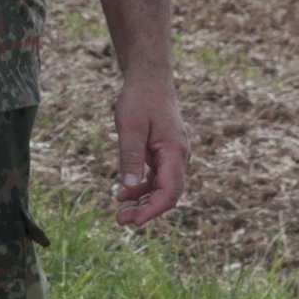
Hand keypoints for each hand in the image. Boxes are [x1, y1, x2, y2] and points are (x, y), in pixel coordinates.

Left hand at [111, 67, 188, 226]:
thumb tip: (129, 188)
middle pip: (168, 193)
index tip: (134, 220)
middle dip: (147, 209)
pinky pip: (157, 176)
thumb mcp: (130, 127)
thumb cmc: (139, 99)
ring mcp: (173, 154)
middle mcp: (179, 156)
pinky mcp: (164, 151)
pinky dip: (142, 186)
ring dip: (143, 200)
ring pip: (162, 186)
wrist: (149, 78)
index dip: (153, 209)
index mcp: (174, 151)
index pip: (170, 191)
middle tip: (121, 220)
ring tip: (120, 209)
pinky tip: (124, 193)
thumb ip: (130, 158)